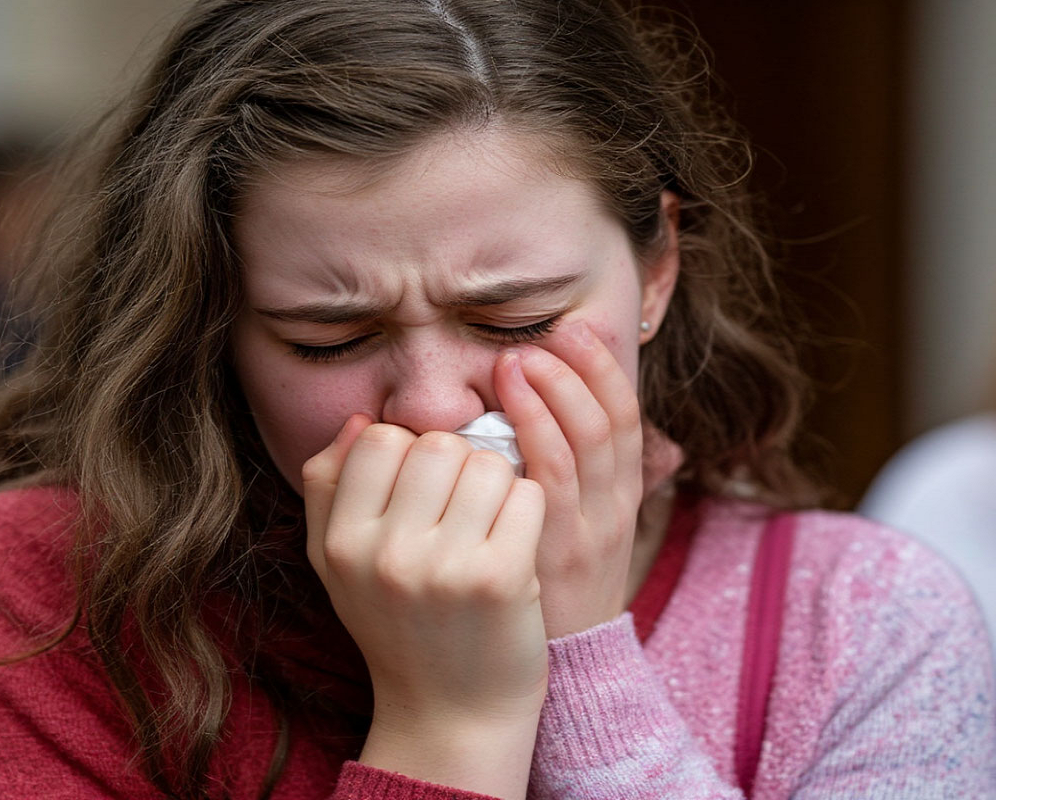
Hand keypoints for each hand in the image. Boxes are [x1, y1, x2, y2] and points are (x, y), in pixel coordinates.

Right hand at [302, 415, 547, 797]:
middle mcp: (387, 554)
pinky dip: (528, 509)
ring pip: (488, 462)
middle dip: (459, 463)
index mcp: (342, 543)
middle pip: (438, 443)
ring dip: (498, 484)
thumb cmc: (396, 625)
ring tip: (489, 525)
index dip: (408, 452)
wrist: (451, 714)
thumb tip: (360, 419)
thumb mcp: (338, 564)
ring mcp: (445, 567)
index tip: (422, 489)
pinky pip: (527, 493)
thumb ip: (329, 488)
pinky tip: (515, 543)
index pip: (379, 439)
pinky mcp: (501, 578)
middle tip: (463, 506)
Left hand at [493, 320, 645, 638]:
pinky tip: (508, 406)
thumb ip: (582, 478)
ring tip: (519, 360)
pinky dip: (534, 434)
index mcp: (620, 496)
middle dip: (580, 371)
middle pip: (609, 422)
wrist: (556, 673)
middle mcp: (613, 508)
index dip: (604, 371)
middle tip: (543, 338)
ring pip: (583, 443)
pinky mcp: (554, 552)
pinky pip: (549, 481)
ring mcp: (587, 529)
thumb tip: (585, 422)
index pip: (625, 418)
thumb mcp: (584, 533)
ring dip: (552, 393)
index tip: (577, 329)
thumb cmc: (554, 590)